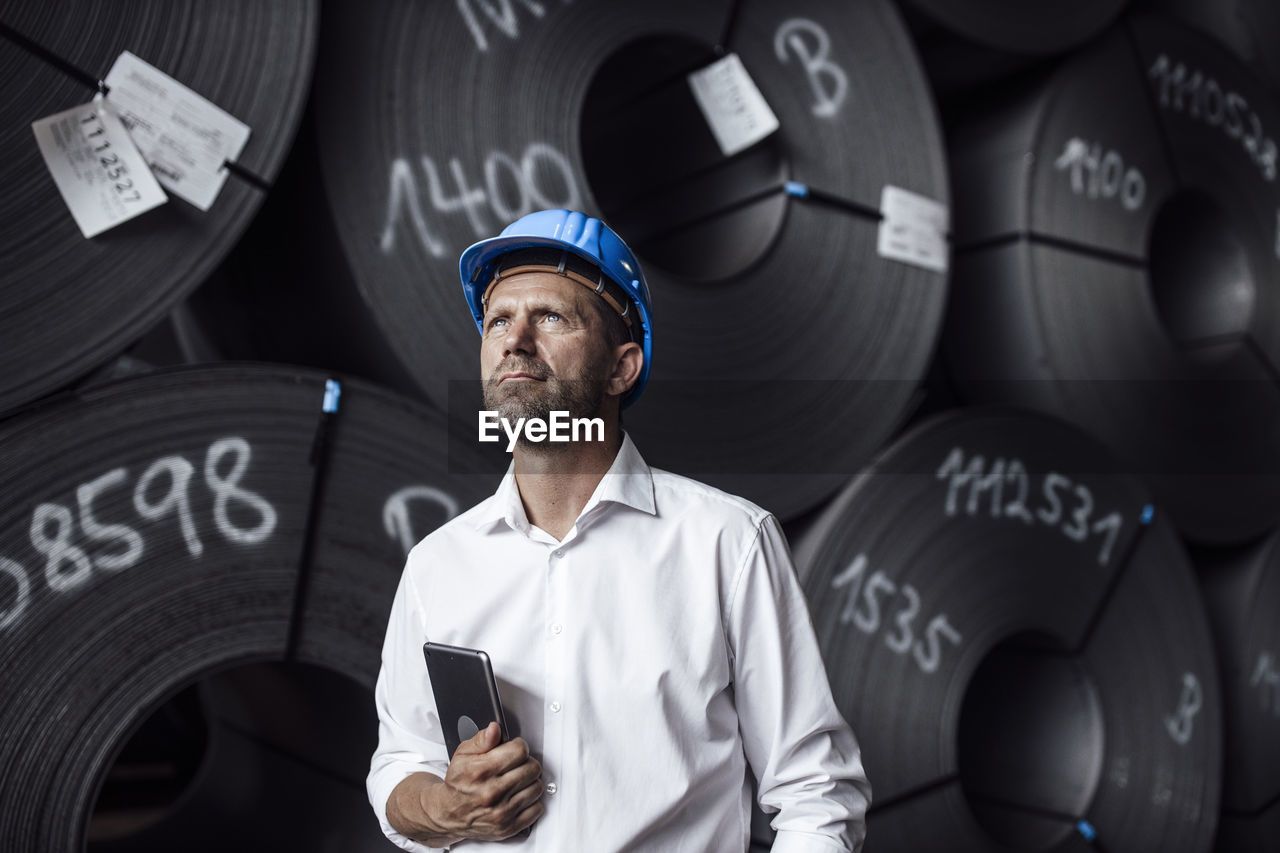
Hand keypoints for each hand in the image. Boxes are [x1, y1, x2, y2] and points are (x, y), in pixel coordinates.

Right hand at [427, 722, 544, 840]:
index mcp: (481, 771)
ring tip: (516, 781)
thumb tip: (495, 729)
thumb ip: (481, 739)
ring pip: (537, 787)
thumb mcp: (463, 754)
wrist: (449, 814)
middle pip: (532, 768)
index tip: (514, 750)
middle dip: (526, 763)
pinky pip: (537, 808)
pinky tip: (519, 796)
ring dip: (529, 782)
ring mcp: (502, 812)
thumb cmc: (458, 784)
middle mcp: (492, 792)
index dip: (518, 746)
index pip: (519, 751)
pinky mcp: (509, 827)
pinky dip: (531, 802)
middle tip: (515, 765)